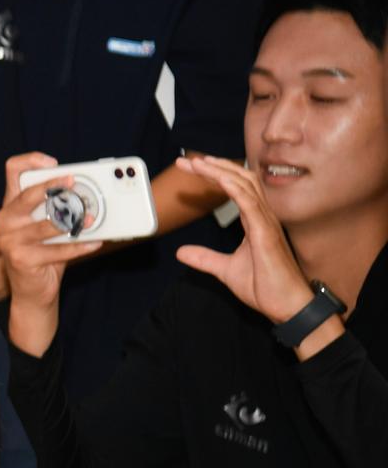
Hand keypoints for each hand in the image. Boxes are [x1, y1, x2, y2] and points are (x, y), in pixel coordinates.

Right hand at [0, 152, 106, 351]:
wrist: (33, 291)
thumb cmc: (43, 254)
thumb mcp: (47, 225)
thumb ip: (56, 207)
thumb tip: (85, 192)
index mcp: (10, 207)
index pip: (12, 171)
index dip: (31, 161)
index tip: (53, 163)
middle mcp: (4, 221)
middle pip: (27, 194)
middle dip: (53, 186)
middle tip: (73, 182)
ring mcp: (9, 240)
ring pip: (47, 224)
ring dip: (73, 221)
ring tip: (90, 219)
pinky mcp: (21, 259)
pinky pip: (57, 249)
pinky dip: (79, 246)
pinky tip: (94, 242)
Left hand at [173, 154, 316, 326]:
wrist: (286, 306)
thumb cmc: (266, 287)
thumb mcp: (225, 270)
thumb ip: (205, 258)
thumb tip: (181, 252)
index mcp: (254, 221)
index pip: (235, 188)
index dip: (214, 175)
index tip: (191, 167)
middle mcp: (262, 217)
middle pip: (240, 180)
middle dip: (214, 166)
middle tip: (187, 160)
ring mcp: (266, 223)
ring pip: (245, 186)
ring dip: (220, 172)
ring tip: (198, 163)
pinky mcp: (266, 234)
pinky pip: (251, 204)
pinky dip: (235, 189)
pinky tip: (220, 179)